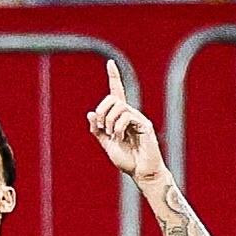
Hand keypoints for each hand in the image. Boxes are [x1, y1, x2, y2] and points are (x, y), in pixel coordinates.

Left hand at [87, 58, 165, 181]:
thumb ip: (98, 131)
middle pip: (112, 98)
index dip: (114, 77)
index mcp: (121, 117)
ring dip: (109, 122)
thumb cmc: (127, 160)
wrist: (141, 172)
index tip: (110, 63)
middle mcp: (130, 114)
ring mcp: (138, 118)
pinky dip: (118, 127)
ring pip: (118, 107)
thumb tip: (91, 113)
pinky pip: (126, 117)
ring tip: (114, 136)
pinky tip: (121, 137)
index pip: (117, 92)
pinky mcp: (144, 124)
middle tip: (103, 128)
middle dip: (102, 111)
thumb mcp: (107, 145)